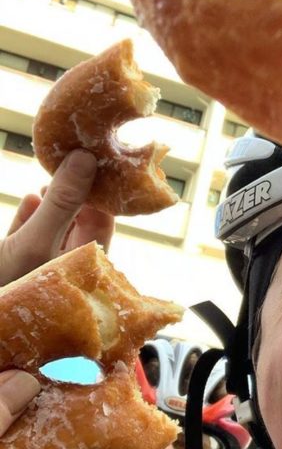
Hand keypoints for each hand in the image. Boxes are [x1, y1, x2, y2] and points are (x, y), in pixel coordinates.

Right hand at [0, 150, 114, 285]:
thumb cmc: (5, 289)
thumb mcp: (34, 243)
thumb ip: (63, 204)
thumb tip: (87, 158)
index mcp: (86, 273)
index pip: (104, 223)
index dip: (100, 191)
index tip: (96, 161)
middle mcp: (69, 274)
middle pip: (81, 225)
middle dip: (77, 195)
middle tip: (72, 164)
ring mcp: (42, 274)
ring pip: (56, 232)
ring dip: (54, 205)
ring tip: (50, 182)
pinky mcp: (16, 271)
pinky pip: (31, 241)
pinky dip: (31, 219)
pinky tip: (30, 199)